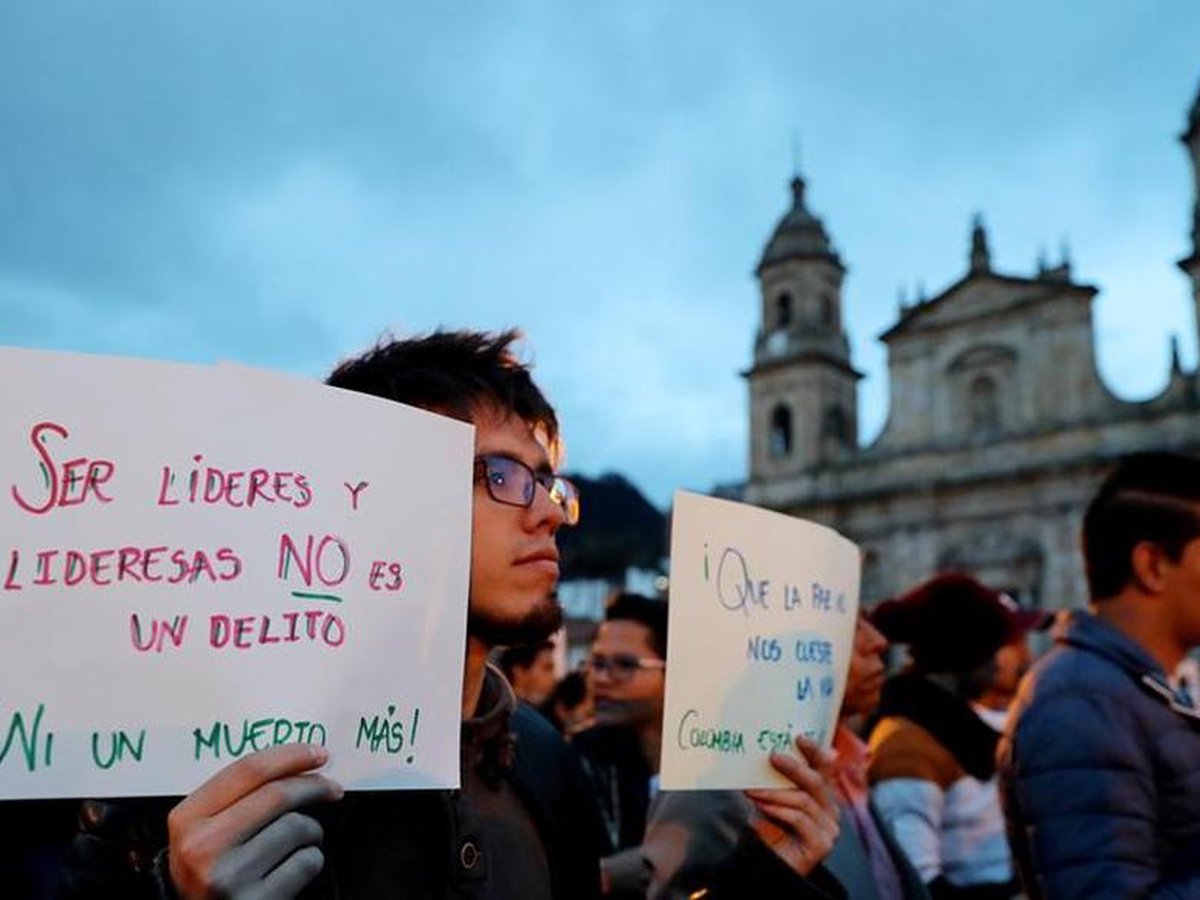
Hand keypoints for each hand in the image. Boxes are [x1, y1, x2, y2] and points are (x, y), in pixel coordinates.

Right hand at [168, 743, 343, 898]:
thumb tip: (295, 764)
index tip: (318, 753)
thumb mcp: (202, 830)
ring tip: (302, 839)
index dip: (291, 755)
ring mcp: (230, 877)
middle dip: (315, 785)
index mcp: (188, 819)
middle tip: (332, 787)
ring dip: (312, 830)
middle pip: (278, 795)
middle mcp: (205, 847)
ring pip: (297, 828)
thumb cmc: (207, 870)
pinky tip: (297, 863)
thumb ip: (235, 797)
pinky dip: (311, 857)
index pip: (248, 770)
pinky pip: (306, 862)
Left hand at [744, 735, 839, 876]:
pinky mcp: (821, 845)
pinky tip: (761, 805)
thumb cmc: (771, 826)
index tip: (799, 737)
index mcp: (823, 795)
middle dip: (794, 768)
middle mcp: (831, 810)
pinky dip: (778, 809)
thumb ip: (778, 779)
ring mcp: (829, 829)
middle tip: (772, 756)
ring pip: (804, 801)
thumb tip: (769, 752)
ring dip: (774, 792)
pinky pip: (800, 820)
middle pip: (816, 782)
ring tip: (751, 789)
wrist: (769, 864)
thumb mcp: (774, 797)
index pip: (825, 768)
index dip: (815, 752)